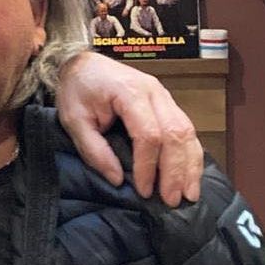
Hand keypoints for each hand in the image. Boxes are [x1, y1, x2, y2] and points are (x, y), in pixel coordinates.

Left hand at [55, 51, 202, 205]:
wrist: (83, 63)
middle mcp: (155, 92)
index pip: (148, 134)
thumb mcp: (74, 121)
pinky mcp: (168, 103)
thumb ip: (94, 150)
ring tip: (189, 195)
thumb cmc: (77, 91)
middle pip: (175, 134)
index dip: (148, 166)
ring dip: (189, 166)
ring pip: (187, 132)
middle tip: (172, 201)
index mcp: (130, 93)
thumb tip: (117, 179)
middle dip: (175, 171)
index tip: (143, 190)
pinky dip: (190, 154)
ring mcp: (165, 96)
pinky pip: (186, 129)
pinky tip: (190, 176)